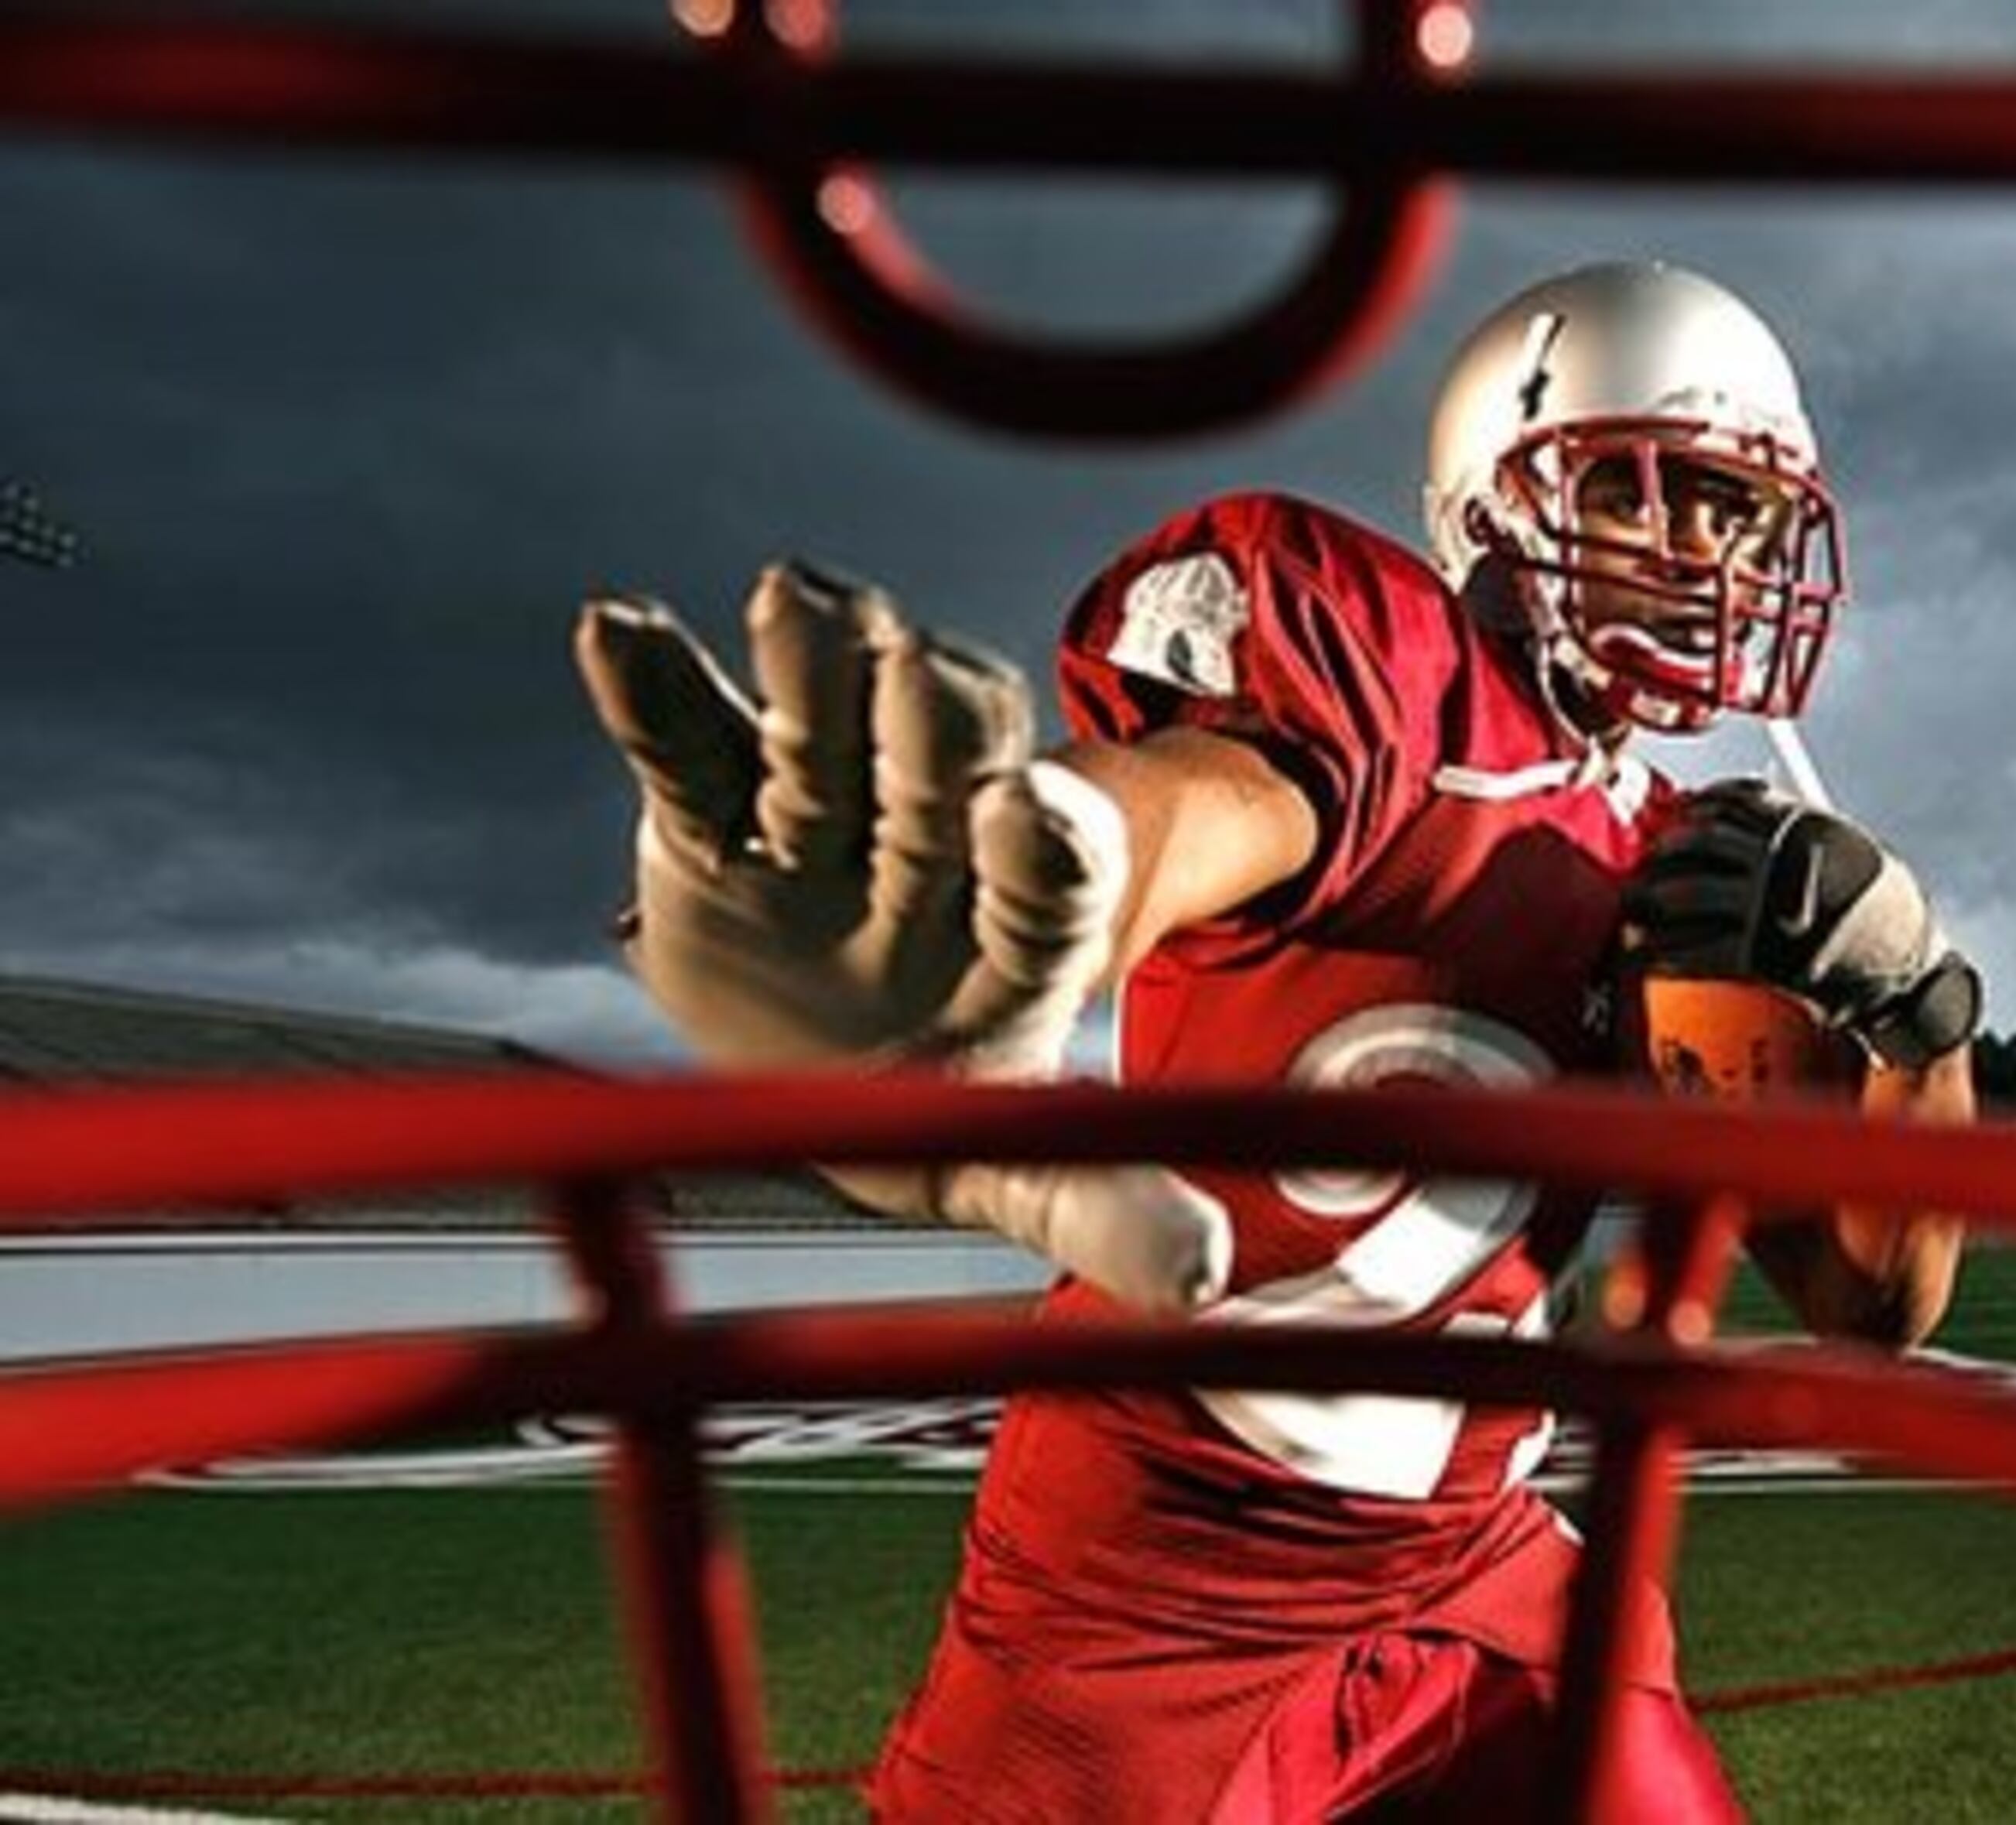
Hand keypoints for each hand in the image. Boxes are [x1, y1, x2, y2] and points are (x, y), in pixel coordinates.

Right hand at [575, 562, 1229, 1310]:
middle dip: (934, 729)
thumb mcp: (1026, 1169)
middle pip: (943, 770)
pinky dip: (654, 691)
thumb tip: (1207, 1278)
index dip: (1039, 841)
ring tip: (799, 604)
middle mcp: (930, 853)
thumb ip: (1104, 1211)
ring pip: (824, 730)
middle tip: (920, 677)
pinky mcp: (711, 818)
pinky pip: (686, 746)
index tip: (1032, 811)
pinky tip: (618, 630)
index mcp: (1023, 929)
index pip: (1048, 872)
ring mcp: (820, 823)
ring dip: (814, 666)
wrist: (834, 1072)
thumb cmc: (953, 1112)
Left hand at [1623, 780, 1980, 1069]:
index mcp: (1801, 826)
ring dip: (1650, 902)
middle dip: (1665, 853)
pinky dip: (1663, 953)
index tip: (1682, 817)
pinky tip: (1647, 955)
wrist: (1908, 969)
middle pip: (1699, 842)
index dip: (1698, 808)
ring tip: (1634, 909)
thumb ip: (1802, 832)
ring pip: (1686, 894)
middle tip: (1648, 865)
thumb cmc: (1882, 912)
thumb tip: (1753, 815)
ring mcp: (1765, 905)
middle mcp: (1778, 858)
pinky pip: (1694, 950)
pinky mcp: (1758, 954)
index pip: (1733, 800)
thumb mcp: (1850, 851)